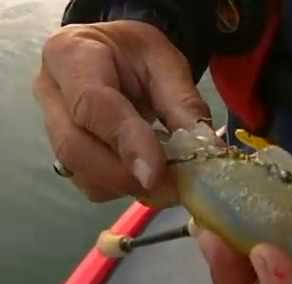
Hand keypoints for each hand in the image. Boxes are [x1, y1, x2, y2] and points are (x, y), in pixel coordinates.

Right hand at [34, 20, 210, 204]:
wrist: (113, 57)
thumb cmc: (137, 56)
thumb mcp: (166, 64)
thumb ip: (182, 104)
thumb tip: (208, 153)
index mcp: (72, 54)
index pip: (92, 104)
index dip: (125, 142)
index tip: (155, 174)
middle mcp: (51, 93)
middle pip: (75, 147)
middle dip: (125, 175)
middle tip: (171, 188)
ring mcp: (51, 127)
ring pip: (79, 172)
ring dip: (125, 186)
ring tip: (164, 182)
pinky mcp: (65, 153)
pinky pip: (88, 183)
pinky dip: (121, 189)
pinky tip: (145, 175)